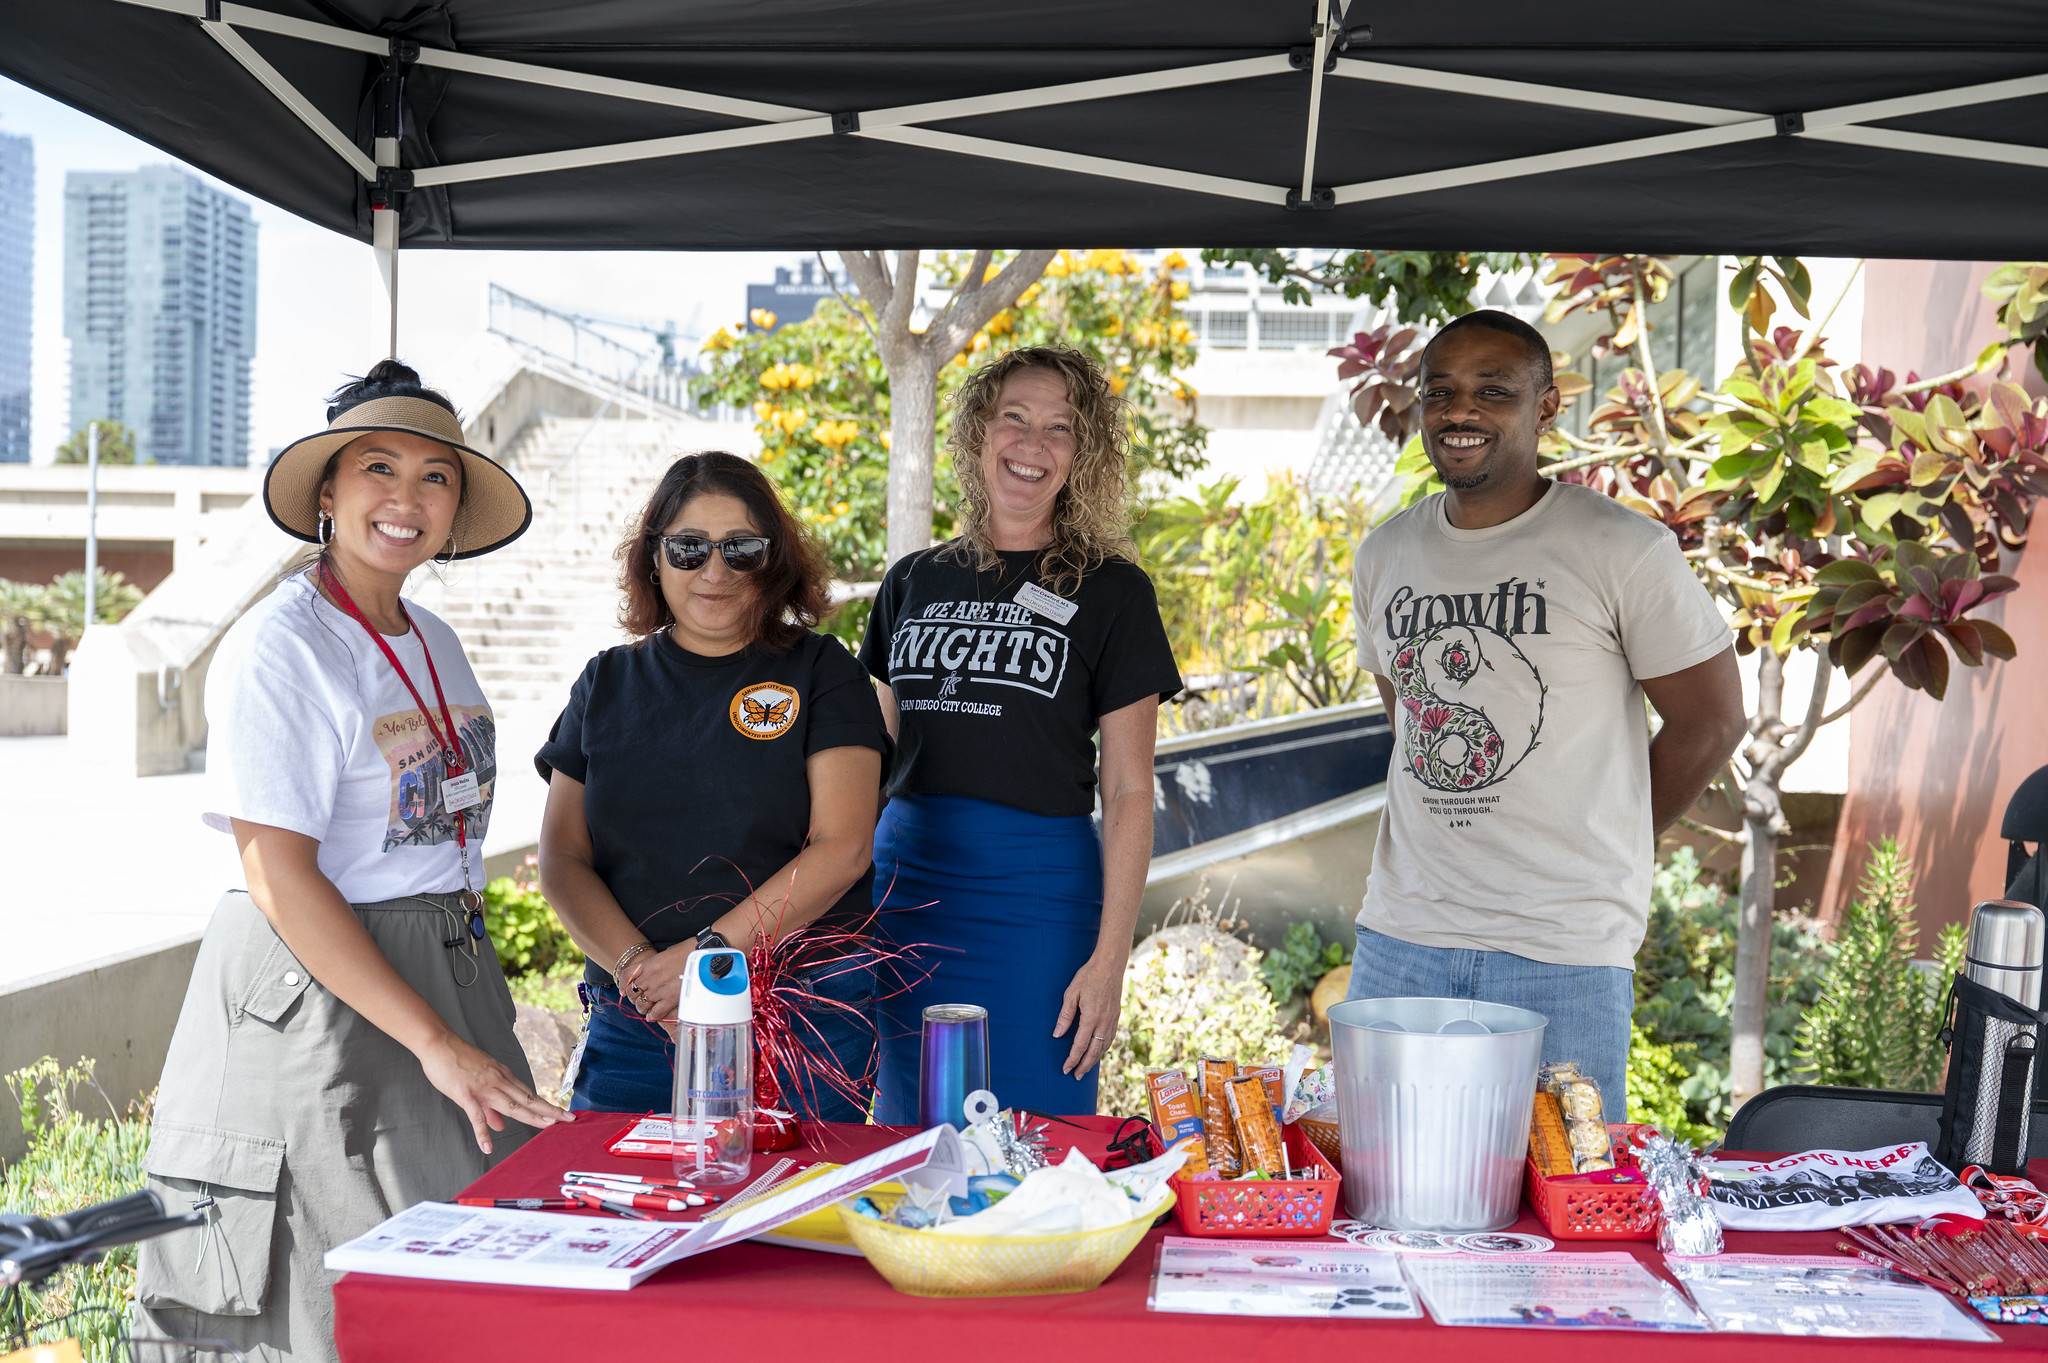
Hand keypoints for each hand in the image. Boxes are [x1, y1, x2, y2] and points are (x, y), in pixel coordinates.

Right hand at [417, 1031, 569, 1153]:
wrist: (439, 1044)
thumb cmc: (458, 1062)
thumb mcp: (480, 1080)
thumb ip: (490, 1107)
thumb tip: (500, 1126)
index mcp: (503, 1077)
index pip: (530, 1094)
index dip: (546, 1105)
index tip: (562, 1114)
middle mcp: (499, 1081)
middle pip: (528, 1099)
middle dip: (549, 1110)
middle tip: (568, 1119)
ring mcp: (484, 1087)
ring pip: (512, 1105)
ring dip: (531, 1116)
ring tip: (547, 1126)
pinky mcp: (466, 1093)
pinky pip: (476, 1116)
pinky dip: (483, 1133)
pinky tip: (488, 1146)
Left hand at [621, 942, 695, 1024]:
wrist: (704, 955)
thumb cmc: (689, 951)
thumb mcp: (666, 954)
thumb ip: (656, 965)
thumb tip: (654, 973)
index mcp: (648, 964)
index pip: (626, 976)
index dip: (623, 984)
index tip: (624, 988)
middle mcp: (650, 978)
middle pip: (632, 992)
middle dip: (634, 996)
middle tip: (640, 998)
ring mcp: (659, 990)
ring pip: (641, 1005)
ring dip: (642, 1007)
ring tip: (647, 1007)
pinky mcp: (670, 1000)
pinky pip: (656, 1013)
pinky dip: (653, 1016)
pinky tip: (653, 1015)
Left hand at [1054, 950, 1126, 1077]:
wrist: (1110, 965)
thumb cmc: (1088, 976)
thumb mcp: (1071, 993)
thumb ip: (1065, 1016)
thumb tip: (1057, 1034)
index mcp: (1091, 1017)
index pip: (1080, 1045)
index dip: (1072, 1059)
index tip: (1065, 1069)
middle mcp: (1104, 1022)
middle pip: (1094, 1051)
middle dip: (1084, 1065)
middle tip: (1076, 1076)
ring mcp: (1112, 1020)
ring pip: (1104, 1046)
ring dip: (1094, 1059)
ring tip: (1085, 1067)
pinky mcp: (1116, 1016)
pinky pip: (1110, 1037)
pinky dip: (1103, 1048)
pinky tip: (1098, 1050)